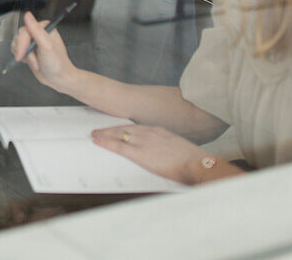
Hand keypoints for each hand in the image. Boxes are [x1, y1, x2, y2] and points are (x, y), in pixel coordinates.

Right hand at [10, 11, 76, 91]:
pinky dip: (22, 59)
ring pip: (16, 44)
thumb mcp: (47, 46)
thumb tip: (27, 15)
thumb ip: (36, 30)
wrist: (58, 79)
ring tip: (36, 63)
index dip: (23, 42)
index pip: (25, 30)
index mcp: (44, 27)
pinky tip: (32, 63)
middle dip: (24, 52)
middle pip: (19, 37)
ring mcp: (32, 41)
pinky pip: (16, 51)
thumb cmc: (57, 64)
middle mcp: (38, 32)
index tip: (23, 53)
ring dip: (24, 56)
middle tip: (33, 61)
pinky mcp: (28, 50)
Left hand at [91, 124, 211, 184]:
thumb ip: (169, 148)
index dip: (124, 127)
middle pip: (124, 128)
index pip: (136, 127)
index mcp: (159, 131)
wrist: (197, 164)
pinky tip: (97, 142)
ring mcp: (144, 142)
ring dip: (105, 134)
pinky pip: (119, 146)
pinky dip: (106, 143)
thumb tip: (165, 153)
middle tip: (99, 130)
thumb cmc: (193, 160)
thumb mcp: (179, 149)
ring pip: (118, 135)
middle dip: (110, 129)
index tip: (116, 128)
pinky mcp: (140, 154)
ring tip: (94, 135)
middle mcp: (149, 133)